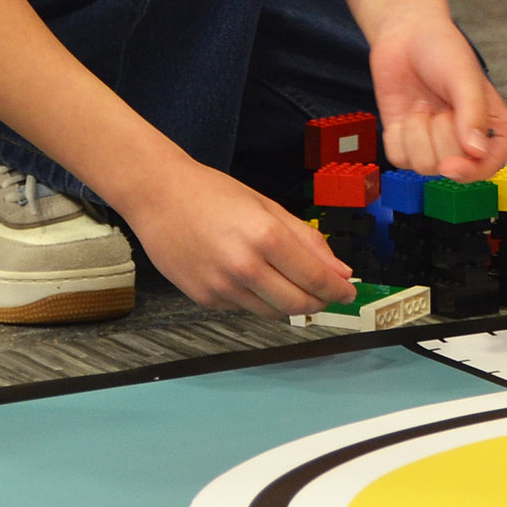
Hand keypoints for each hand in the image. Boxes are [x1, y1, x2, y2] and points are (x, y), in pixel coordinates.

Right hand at [125, 160, 355, 319]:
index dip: (337, 289)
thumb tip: (339, 270)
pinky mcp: (204, 299)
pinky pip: (244, 308)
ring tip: (285, 279)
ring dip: (288, 302)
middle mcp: (244, 267)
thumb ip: (307, 240)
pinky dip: (255, 297)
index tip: (348, 291)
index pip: (315, 278)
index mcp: (265, 237)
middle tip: (326, 293)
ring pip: (273, 312)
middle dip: (319, 301)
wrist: (158, 196)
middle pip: (298, 304)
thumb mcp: (267, 207)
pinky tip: (246, 274)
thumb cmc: (212, 194)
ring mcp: (222, 287)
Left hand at [370, 17, 506, 180]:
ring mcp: (432, 142)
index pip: (493, 161)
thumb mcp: (463, 77)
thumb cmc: (442, 49)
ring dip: (416, 133)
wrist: (404, 34)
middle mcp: (462, 138)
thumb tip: (476, 152)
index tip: (453, 166)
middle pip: (453, 166)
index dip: (475, 171)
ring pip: (423, 166)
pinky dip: (396, 137)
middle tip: (438, 104)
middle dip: (439, 134)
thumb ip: (472, 113)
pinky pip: (398, 159)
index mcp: (489, 123)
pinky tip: (405, 113)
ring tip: (421, 105)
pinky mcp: (405, 140)